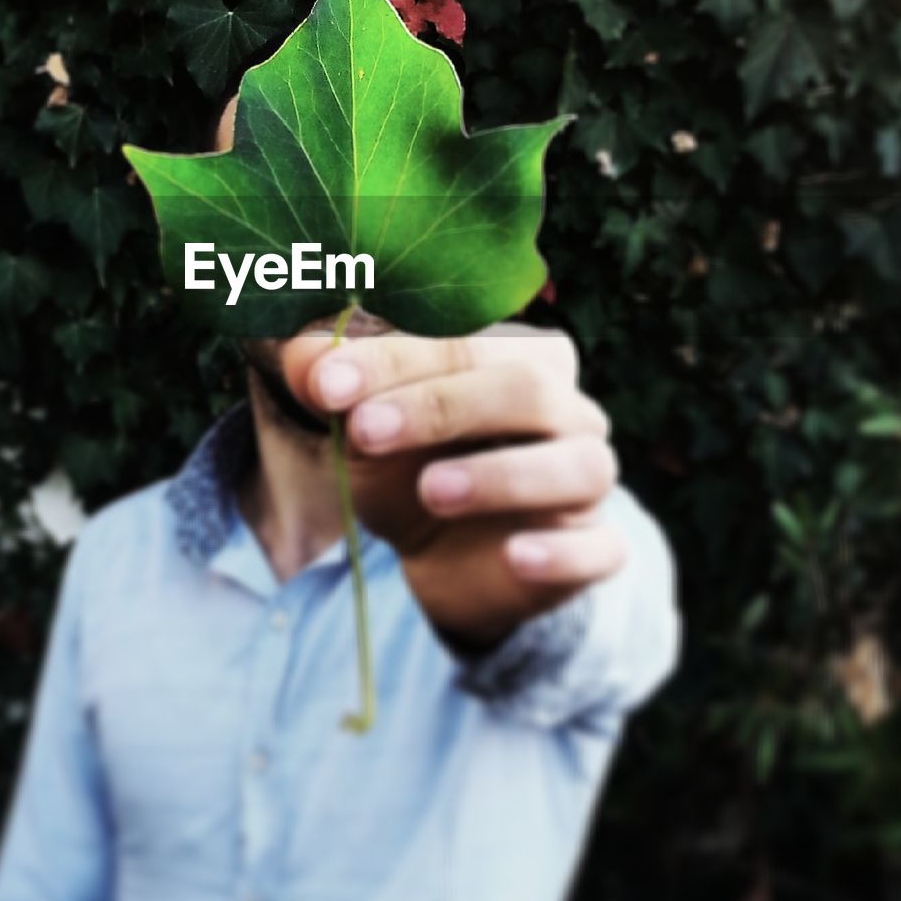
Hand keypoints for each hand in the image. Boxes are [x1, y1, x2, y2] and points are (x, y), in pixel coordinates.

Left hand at [281, 322, 625, 648]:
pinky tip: (516, 557)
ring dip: (502, 474)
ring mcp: (589, 481)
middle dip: (441, 406)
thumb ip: (333, 384)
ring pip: (578, 464)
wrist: (444, 557)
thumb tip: (300, 356)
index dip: (392, 360)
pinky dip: (562, 551)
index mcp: (520, 358)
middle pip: (526, 389)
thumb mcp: (363, 424)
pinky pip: (600, 548)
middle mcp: (569, 410)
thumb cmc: (412, 463)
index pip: (463, 343)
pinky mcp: (595, 549)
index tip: (325, 383)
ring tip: (433, 491)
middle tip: (365, 430)